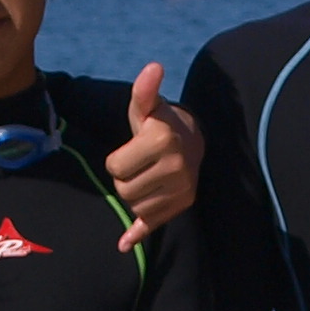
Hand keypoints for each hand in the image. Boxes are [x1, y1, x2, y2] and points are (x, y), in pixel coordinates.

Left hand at [107, 63, 202, 245]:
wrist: (194, 140)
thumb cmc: (160, 123)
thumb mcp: (147, 108)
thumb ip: (144, 91)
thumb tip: (152, 67)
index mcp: (162, 140)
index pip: (115, 168)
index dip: (116, 161)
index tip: (130, 152)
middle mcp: (176, 166)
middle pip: (124, 190)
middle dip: (123, 179)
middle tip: (137, 166)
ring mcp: (182, 188)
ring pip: (135, 206)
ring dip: (133, 195)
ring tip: (146, 177)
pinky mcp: (184, 204)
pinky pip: (151, 224)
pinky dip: (137, 233)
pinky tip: (124, 242)